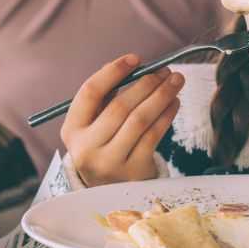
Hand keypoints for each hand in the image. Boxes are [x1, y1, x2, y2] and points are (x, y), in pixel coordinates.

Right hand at [60, 54, 183, 186]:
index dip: (113, 72)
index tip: (135, 58)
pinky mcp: (133, 172)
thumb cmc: (103, 145)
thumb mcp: (93, 124)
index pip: (90, 92)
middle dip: (146, 83)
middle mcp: (87, 148)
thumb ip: (105, 96)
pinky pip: (153, 136)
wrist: (108, 189)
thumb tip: (133, 66)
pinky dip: (166, 115)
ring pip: (140, 120)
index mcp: (72, 129)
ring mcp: (110, 163)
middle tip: (165, 70)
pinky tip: (174, 102)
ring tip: (175, 81)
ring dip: (161, 96)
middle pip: (119, 106)